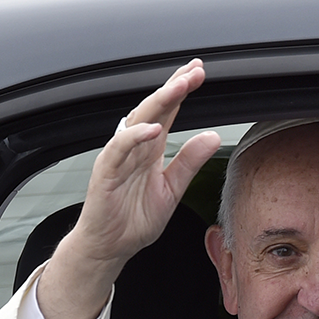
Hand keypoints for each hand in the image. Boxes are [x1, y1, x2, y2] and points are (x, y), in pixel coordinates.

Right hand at [38, 59, 221, 318]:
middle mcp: (133, 148)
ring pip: (137, 122)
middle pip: (154, 110)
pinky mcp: (105, 174)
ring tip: (178, 87)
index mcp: (150, 149)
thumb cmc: (134, 219)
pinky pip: (118, 150)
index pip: (167, 113)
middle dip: (173, 88)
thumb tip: (213, 137)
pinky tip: (152, 128)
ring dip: (158, 103)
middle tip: (193, 71)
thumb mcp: (173, 188)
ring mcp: (118, 158)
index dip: (181, 92)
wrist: (110, 247)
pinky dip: (134, 138)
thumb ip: (190, 162)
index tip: (198, 73)